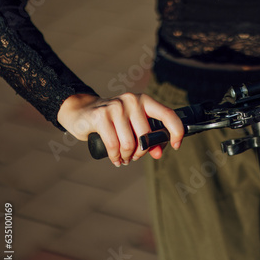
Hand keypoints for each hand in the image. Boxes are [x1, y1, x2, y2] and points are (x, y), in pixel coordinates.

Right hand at [57, 93, 184, 166]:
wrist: (83, 111)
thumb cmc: (114, 121)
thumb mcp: (134, 126)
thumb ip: (149, 137)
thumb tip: (158, 153)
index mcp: (145, 100)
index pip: (167, 114)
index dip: (176, 131)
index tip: (176, 145)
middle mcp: (132, 100)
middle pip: (146, 136)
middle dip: (141, 152)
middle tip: (134, 156)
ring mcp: (115, 107)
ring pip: (130, 143)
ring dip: (127, 156)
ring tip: (124, 158)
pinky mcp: (101, 116)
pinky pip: (114, 145)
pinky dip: (116, 157)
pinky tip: (116, 159)